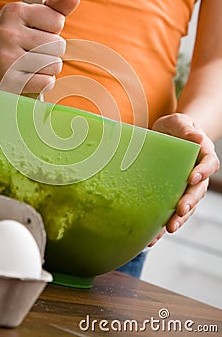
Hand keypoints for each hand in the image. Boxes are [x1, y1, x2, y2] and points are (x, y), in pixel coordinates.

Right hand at [0, 0, 79, 92]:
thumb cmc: (15, 36)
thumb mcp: (31, 16)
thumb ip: (55, 8)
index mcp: (14, 11)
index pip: (58, 21)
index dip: (53, 29)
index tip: (37, 31)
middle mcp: (8, 33)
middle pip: (58, 45)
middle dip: (53, 50)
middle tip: (34, 51)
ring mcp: (6, 58)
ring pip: (54, 65)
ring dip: (49, 67)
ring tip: (32, 64)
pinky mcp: (8, 80)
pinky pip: (45, 82)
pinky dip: (44, 82)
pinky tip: (31, 77)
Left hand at [148, 113, 219, 245]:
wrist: (167, 138)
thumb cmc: (175, 128)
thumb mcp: (179, 122)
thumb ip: (186, 128)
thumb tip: (197, 137)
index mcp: (203, 155)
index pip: (208, 164)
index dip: (203, 172)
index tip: (193, 177)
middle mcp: (198, 175)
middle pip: (197, 192)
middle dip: (189, 203)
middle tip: (180, 211)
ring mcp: (185, 189)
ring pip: (186, 207)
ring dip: (178, 219)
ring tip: (168, 229)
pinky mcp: (171, 197)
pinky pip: (168, 213)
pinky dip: (161, 226)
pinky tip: (152, 238)